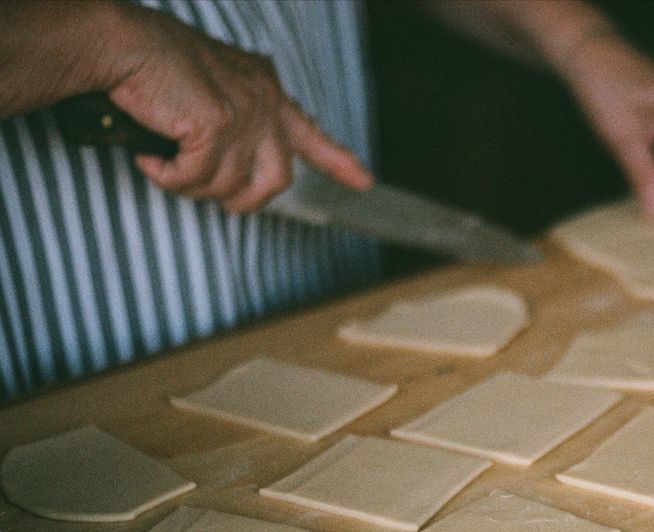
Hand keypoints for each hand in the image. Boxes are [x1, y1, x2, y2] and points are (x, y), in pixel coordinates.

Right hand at [105, 4, 371, 211]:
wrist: (122, 44)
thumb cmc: (153, 67)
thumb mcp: (209, 90)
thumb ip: (234, 121)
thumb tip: (235, 170)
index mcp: (265, 91)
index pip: (309, 133)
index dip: (337, 161)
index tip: (364, 181)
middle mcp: (264, 102)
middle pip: (275, 180)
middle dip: (239, 198)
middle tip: (201, 186)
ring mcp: (245, 114)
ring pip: (231, 186)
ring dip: (193, 186)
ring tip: (165, 161)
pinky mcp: (218, 125)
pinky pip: (196, 179)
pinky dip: (168, 177)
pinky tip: (151, 156)